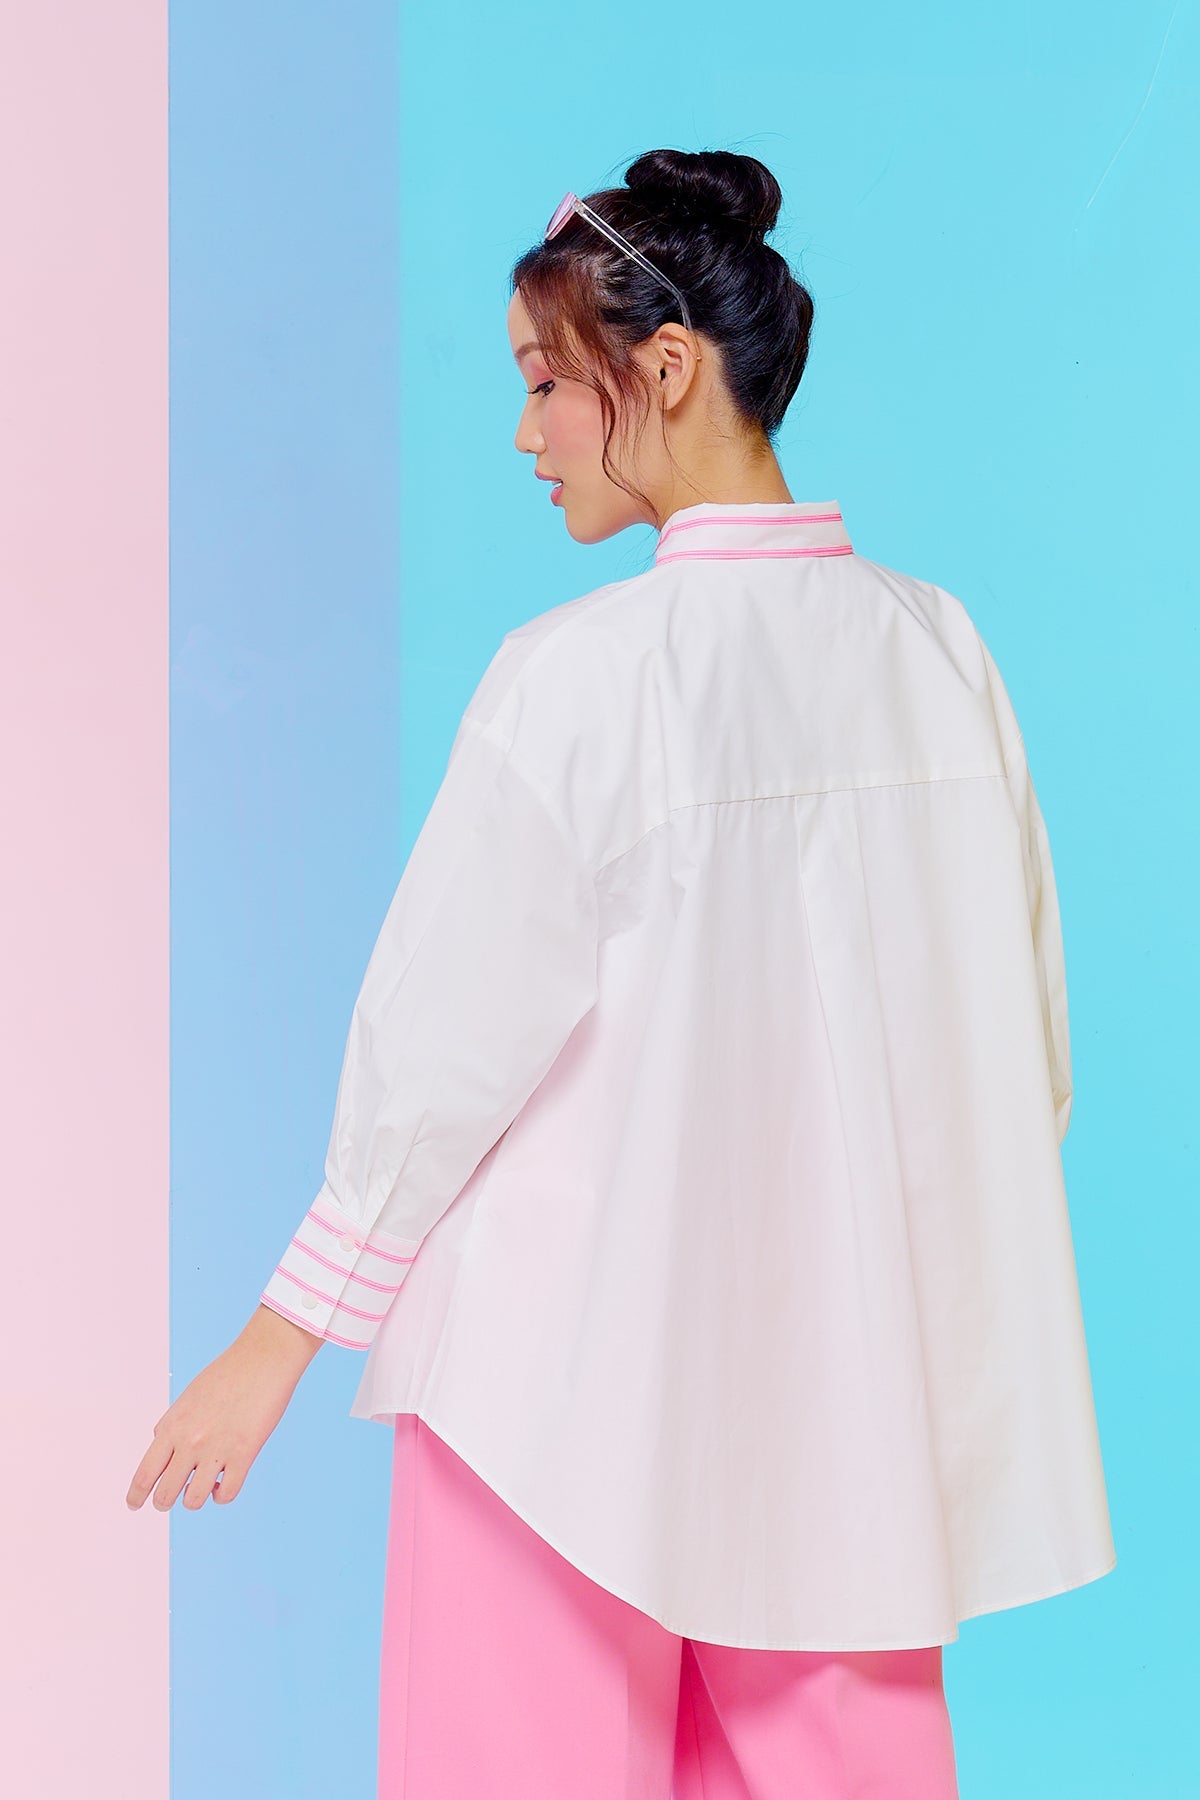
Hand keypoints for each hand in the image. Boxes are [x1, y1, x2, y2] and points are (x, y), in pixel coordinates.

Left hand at [126, 1304, 324, 1512]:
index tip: (133, 1504)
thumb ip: (171, 1424)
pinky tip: (224, 1482)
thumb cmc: (227, 1373)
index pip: (144, 1474)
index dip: (135, 1496)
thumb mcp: (188, 1398)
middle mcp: (190, 1441)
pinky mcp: (245, 1454)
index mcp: (172, 1426)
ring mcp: (217, 1449)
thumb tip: (160, 1446)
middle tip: (170, 1498)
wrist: (262, 1357)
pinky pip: (227, 1495)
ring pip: (193, 1501)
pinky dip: (222, 1495)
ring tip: (203, 1486)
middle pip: (165, 1495)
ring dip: (194, 1499)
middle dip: (164, 1502)